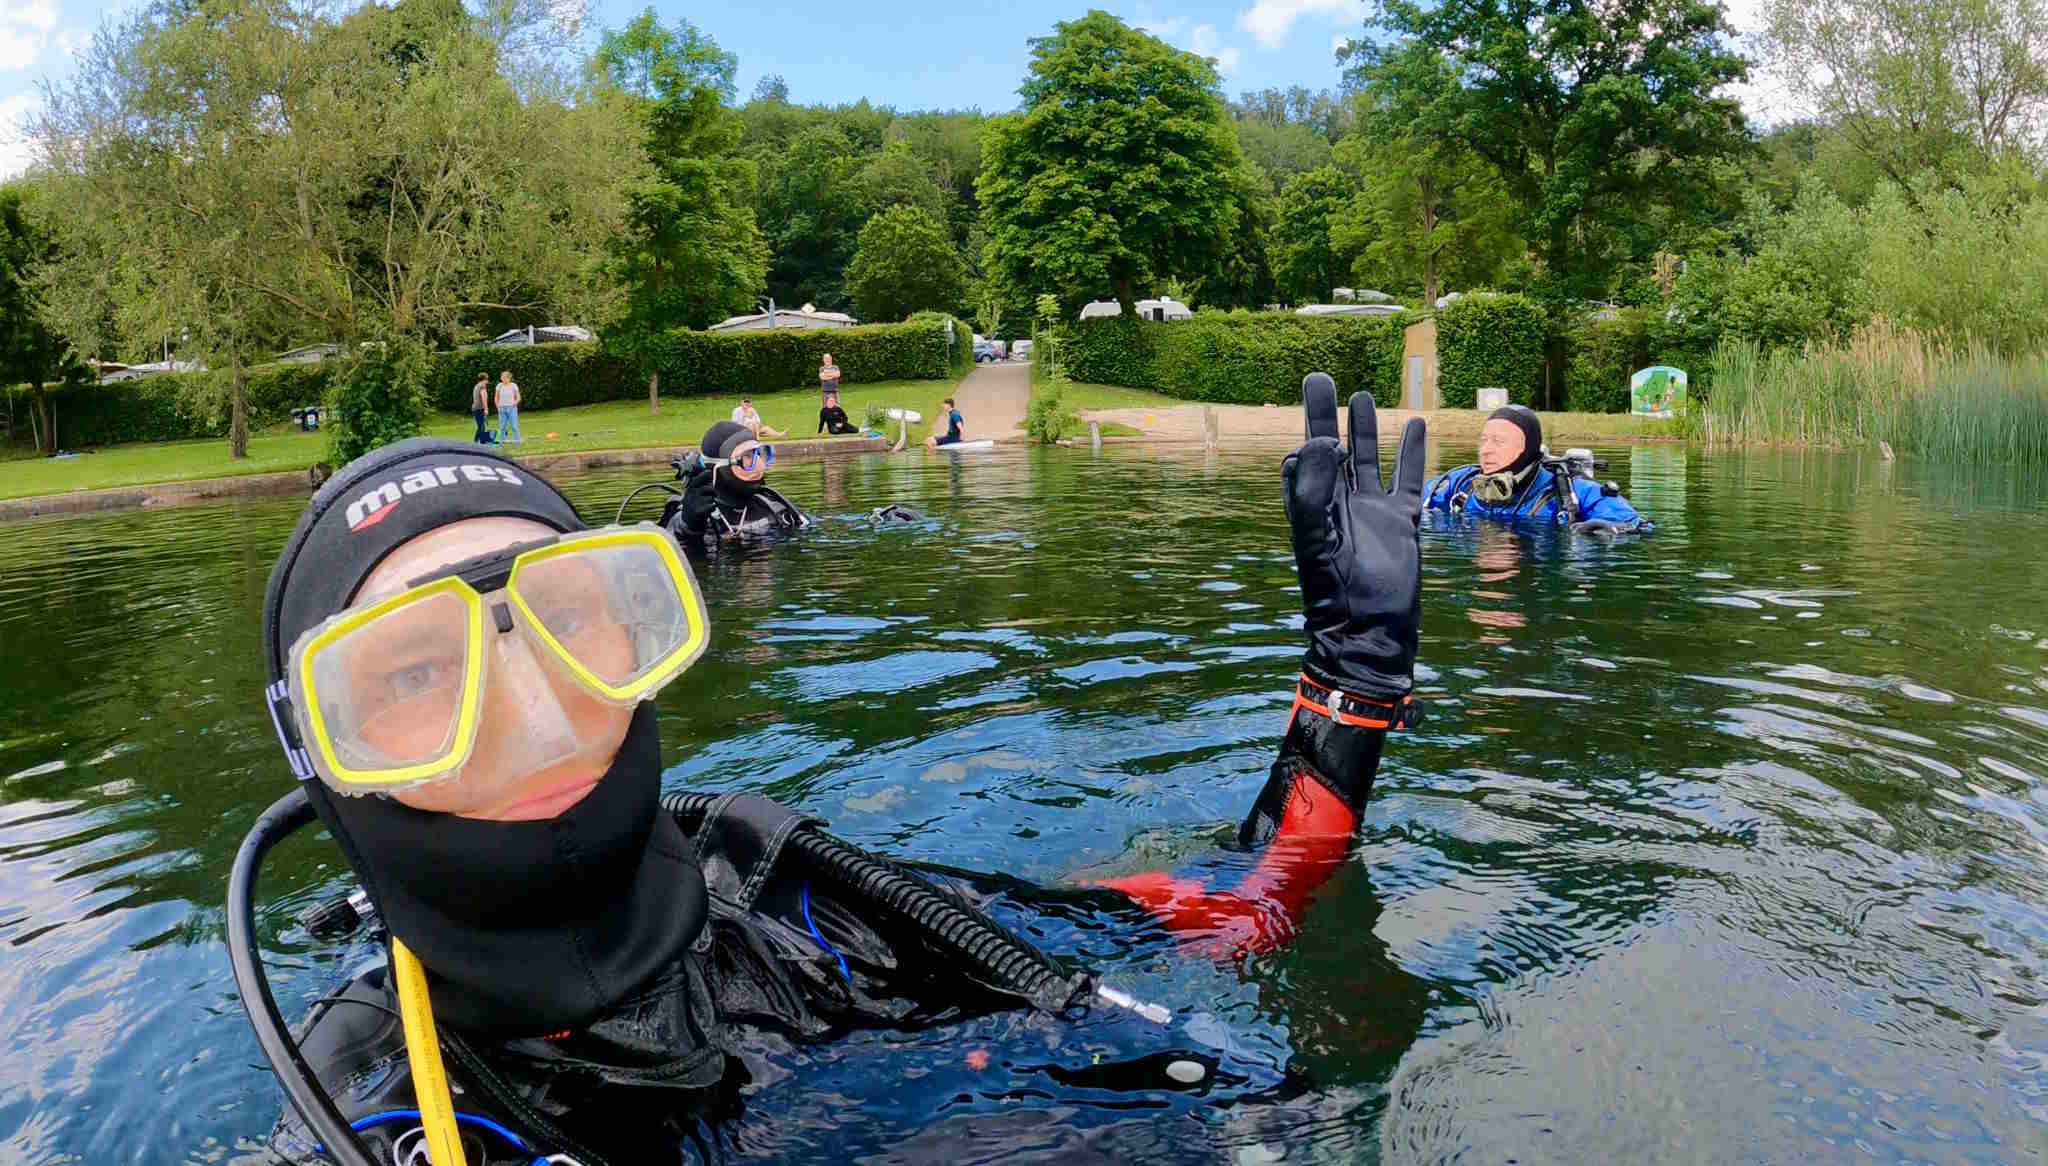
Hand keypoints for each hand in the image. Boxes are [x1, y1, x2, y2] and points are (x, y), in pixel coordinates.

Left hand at [1281, 374, 1425, 701]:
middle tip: (1324, 379)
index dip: (1310, 423)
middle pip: (1335, 449)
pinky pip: (1408, 480)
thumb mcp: (1316, 535)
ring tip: (1362, 396)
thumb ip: (1313, 488)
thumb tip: (1324, 441)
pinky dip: (1412, 454)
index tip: (1316, 390)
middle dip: (1329, 416)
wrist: (1371, 628)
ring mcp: (1372, 512)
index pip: (1308, 454)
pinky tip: (1415, 426)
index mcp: (1313, 505)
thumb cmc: (1336, 588)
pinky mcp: (1401, 522)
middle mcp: (1340, 504)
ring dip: (1365, 430)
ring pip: (1368, 461)